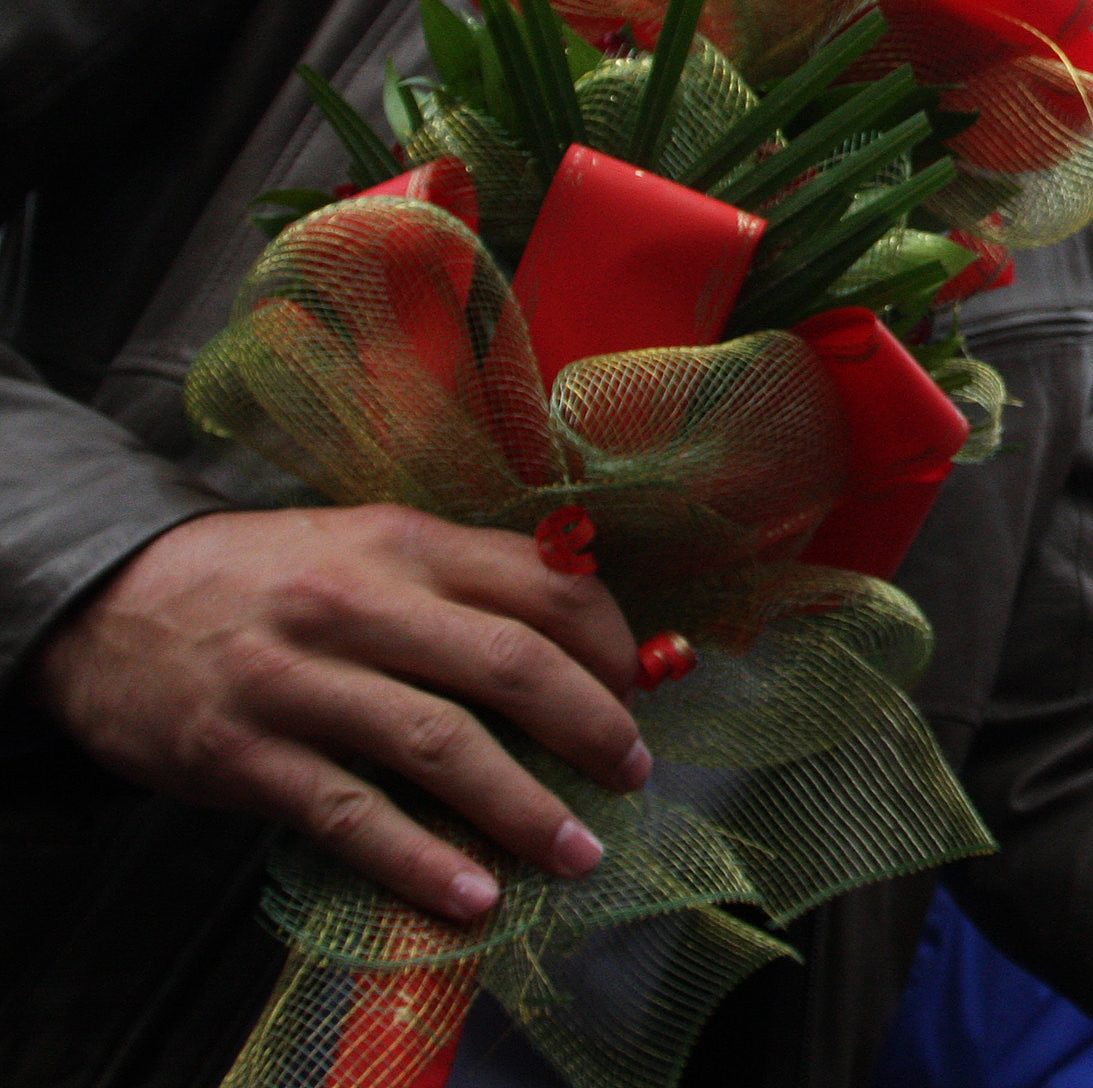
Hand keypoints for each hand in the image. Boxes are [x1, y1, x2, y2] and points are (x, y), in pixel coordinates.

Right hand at [32, 504, 648, 922]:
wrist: (106, 604)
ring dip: (524, 809)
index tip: (641, 689)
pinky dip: (421, 862)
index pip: (543, 584)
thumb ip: (463, 583)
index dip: (610, 643)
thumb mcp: (365, 546)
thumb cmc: (264, 579)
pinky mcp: (246, 757)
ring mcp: (298, 682)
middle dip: (592, 726)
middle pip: (511, 665)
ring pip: (442, 747)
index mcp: (402, 543)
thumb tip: (583, 643)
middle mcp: (356, 603)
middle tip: (632, 773)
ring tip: (576, 853)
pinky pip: (352, 817)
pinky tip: (473, 895)